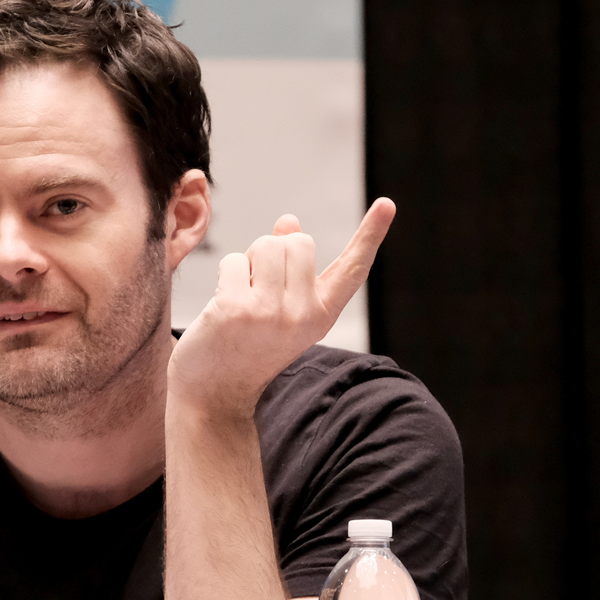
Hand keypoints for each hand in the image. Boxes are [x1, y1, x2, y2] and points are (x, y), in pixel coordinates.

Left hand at [168, 198, 395, 418]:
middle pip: (297, 241)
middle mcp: (303, 314)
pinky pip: (234, 261)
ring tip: (242, 296)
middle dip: (273, 251)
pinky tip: (223, 308)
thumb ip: (290, 269)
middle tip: (257, 287)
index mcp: (321, 316)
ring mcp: (271, 312)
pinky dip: (226, 275)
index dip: (370, 235)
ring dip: (249, 261)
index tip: (387, 203)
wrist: (213, 395)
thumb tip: (290, 221)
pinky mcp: (237, 309)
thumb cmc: (244, 348)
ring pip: (267, 245)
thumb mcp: (278, 311)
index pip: (352, 270)